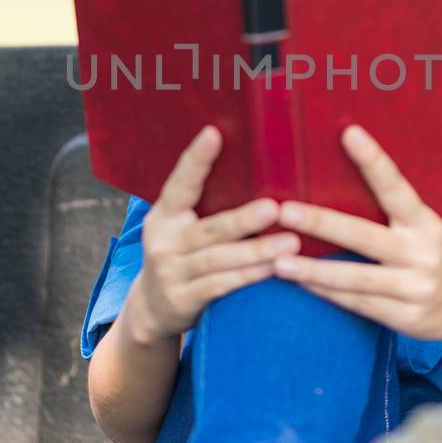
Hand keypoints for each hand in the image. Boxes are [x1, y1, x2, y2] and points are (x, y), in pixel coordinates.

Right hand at [131, 125, 300, 343]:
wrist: (150, 309)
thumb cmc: (181, 256)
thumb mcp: (181, 227)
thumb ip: (205, 204)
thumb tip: (255, 168)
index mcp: (164, 215)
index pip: (180, 183)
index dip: (196, 159)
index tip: (213, 133)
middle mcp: (164, 241)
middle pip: (210, 229)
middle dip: (244, 220)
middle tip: (274, 208)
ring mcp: (171, 273)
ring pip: (220, 260)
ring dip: (257, 252)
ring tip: (291, 243)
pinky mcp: (183, 299)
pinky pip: (221, 286)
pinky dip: (249, 277)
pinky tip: (275, 270)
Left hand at [272, 124, 441, 356]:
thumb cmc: (432, 258)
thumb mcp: (423, 229)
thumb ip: (391, 212)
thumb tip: (336, 179)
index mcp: (425, 223)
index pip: (396, 188)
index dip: (373, 161)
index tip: (349, 134)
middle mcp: (422, 253)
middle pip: (365, 236)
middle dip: (322, 223)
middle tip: (285, 210)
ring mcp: (415, 288)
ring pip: (356, 278)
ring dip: (314, 270)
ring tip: (278, 262)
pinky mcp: (405, 317)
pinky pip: (358, 304)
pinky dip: (327, 293)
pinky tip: (300, 283)